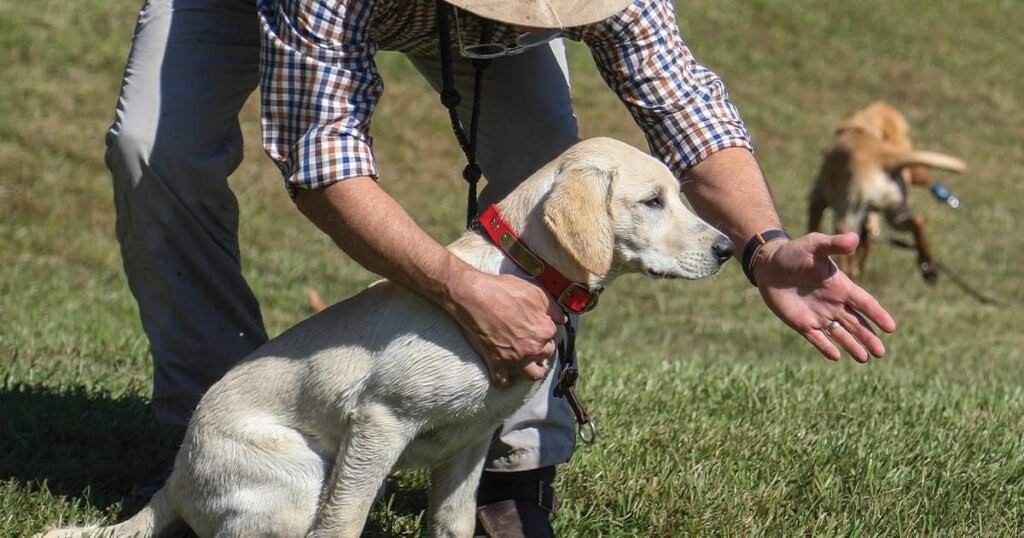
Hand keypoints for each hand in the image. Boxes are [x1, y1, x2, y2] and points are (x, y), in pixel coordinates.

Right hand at [448, 272, 566, 385]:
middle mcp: (532, 348)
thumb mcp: (535, 292)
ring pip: (532, 374)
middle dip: (540, 347)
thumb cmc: (504, 291)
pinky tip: (507, 376)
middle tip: (531, 339)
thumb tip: (562, 319)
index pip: (553, 334)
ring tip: (529, 363)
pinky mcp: (496, 363)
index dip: (545, 328)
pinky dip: (506, 380)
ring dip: (533, 369)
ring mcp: (514, 358)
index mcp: (544, 330)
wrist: (474, 297)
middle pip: (545, 354)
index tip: (537, 324)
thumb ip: (553, 308)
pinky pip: (503, 381)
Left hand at [752, 232, 896, 361]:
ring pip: (840, 334)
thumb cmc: (795, 252)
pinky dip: (826, 347)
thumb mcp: (815, 245)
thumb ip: (834, 244)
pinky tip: (836, 357)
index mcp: (841, 286)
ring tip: (865, 359)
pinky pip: (817, 338)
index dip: (877, 314)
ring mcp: (819, 315)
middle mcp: (834, 303)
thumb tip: (855, 238)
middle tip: (881, 354)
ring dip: (852, 346)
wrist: (770, 265)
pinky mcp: (803, 323)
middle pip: (856, 323)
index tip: (891, 328)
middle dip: (869, 338)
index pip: (864, 303)